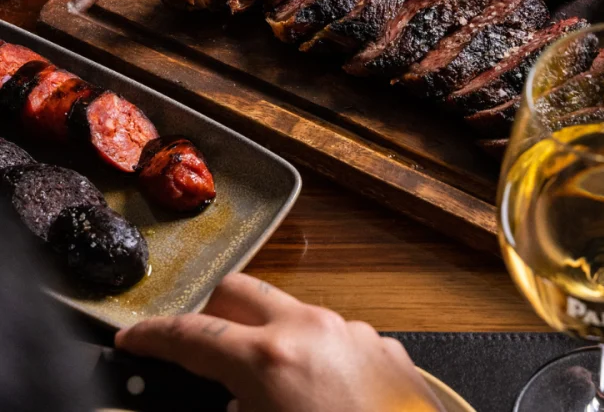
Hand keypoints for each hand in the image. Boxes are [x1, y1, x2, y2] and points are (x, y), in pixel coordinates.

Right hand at [116, 273, 444, 411]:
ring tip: (265, 388)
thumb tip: (218, 398)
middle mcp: (312, 329)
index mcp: (271, 359)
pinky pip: (333, 334)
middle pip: (241, 291)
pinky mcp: (382, 345)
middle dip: (211, 314)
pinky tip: (317, 397)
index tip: (133, 340)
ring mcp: (352, 331)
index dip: (154, 337)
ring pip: (291, 311)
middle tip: (197, 352)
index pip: (193, 334)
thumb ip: (228, 405)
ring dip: (266, 336)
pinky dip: (311, 354)